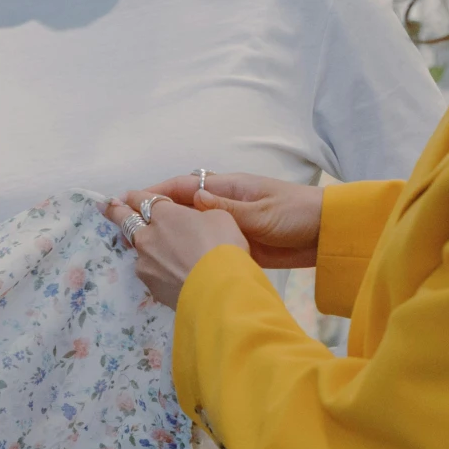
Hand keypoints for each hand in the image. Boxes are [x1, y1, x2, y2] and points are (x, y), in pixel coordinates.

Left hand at [103, 189, 249, 307]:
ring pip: (138, 250)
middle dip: (114, 212)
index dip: (136, 196)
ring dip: (142, 246)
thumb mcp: (220, 218)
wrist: (219, 292)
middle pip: (126, 221)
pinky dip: (157, 270)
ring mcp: (145, 264)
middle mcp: (147, 236)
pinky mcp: (150, 287)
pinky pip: (150, 272)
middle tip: (102, 207)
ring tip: (150, 249)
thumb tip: (193, 221)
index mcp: (164, 214)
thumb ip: (200, 215)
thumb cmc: (222, 247)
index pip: (143, 199)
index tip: (126, 196)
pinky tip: (170, 274)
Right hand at [126, 172, 323, 269]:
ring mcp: (229, 224)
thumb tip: (194, 197)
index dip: (156, 192)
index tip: (129, 200)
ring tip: (140, 246)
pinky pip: (205, 244)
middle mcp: (223, 203)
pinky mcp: (237, 245)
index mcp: (228, 188)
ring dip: (169, 233)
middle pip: (182, 206)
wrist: (326, 234)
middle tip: (123, 223)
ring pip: (191, 227)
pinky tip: (172, 261)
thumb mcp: (261, 211)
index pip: (184, 186)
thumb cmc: (295, 214)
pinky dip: (188, 249)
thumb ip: (227, 207)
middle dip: (154, 212)